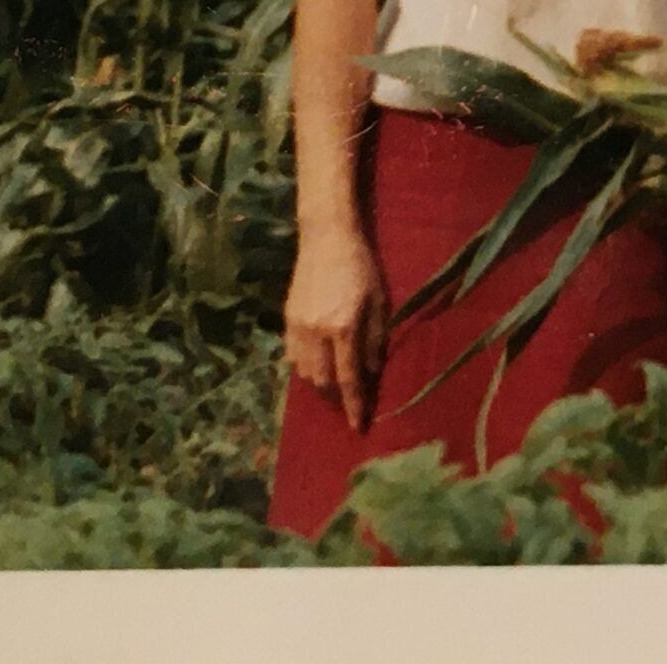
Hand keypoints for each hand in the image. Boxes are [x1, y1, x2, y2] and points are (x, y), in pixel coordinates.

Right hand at [284, 222, 389, 431]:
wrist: (326, 238)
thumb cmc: (361, 266)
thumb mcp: (380, 300)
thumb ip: (376, 338)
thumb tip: (373, 371)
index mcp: (343, 327)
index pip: (348, 378)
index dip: (354, 405)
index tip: (359, 427)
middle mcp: (316, 332)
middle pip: (322, 382)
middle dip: (335, 399)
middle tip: (350, 405)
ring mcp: (297, 327)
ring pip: (304, 373)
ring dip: (320, 385)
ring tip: (336, 386)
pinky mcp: (286, 320)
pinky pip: (292, 357)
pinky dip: (305, 368)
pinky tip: (318, 365)